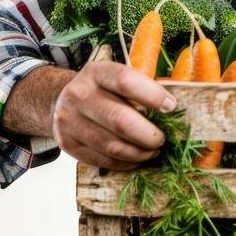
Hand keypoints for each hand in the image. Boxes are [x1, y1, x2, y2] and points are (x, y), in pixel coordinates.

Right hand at [51, 61, 177, 169]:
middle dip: (148, 134)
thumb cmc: (102, 89)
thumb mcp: (116, 77)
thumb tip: (173, 107)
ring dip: (139, 153)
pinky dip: (124, 162)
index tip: (171, 107)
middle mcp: (79, 94)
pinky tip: (136, 158)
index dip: (152, 95)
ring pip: (111, 145)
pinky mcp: (67, 144)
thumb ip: (140, 87)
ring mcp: (69, 120)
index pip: (126, 81)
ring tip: (153, 151)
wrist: (62, 100)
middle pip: (120, 120)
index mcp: (97, 72)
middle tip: (162, 139)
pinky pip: (102, 159)